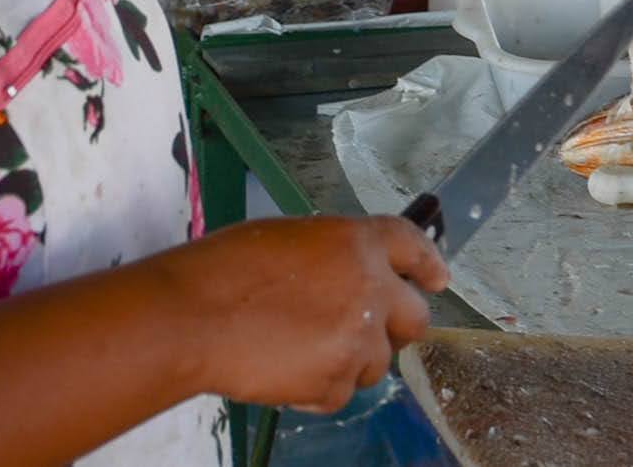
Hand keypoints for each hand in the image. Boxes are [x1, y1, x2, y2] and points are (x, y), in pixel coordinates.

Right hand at [171, 216, 447, 410]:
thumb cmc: (227, 270)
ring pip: (377, 362)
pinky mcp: (335, 382)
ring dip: (351, 360)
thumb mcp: (291, 239)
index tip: (437, 278)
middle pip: (415, 316)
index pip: (412, 245)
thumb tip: (346, 274)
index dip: (428, 263)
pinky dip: (318, 389)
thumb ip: (335, 255)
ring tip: (299, 347)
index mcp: (359, 242)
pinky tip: (284, 369)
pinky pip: (341, 392)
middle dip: (397, 327)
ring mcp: (358, 339)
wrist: (196, 316)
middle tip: (367, 332)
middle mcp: (371, 288)